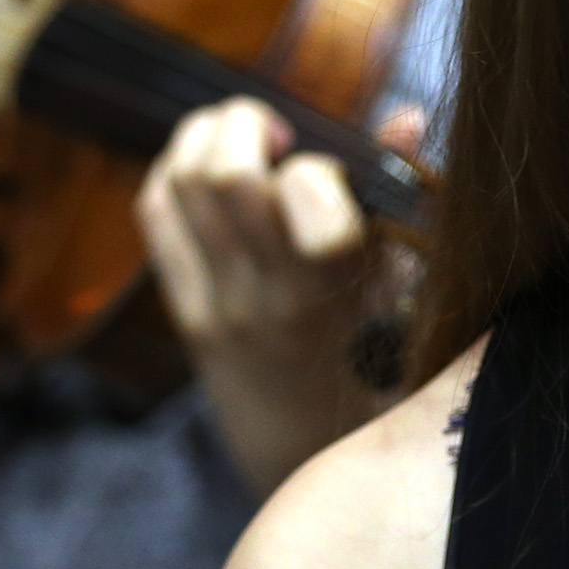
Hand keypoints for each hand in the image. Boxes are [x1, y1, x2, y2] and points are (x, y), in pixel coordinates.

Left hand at [136, 98, 420, 494]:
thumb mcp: (411, 286)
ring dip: (209, 138)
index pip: (304, 199)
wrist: (314, 453)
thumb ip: (403, 195)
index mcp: (332, 291)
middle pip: (225, 171)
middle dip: (250, 125)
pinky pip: (156, 210)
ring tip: (246, 143)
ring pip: (181, 180)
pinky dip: (176, 169)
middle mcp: (263, 297)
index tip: (328, 175)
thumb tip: (402, 116)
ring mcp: (214, 305)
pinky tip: (211, 170)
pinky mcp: (183, 308)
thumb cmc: (383, 362)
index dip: (316, 172)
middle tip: (277, 137)